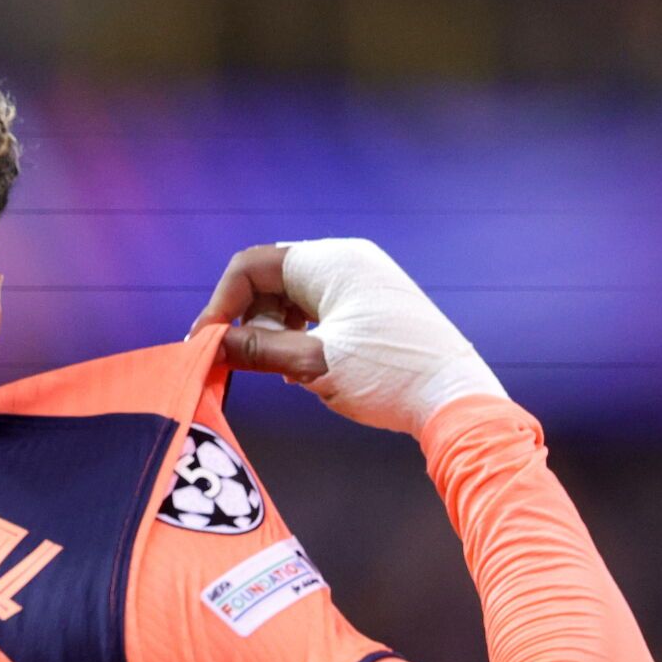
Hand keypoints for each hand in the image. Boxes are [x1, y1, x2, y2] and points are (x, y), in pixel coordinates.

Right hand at [189, 239, 506, 435]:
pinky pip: (314, 313)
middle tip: (238, 362)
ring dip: (270, 333)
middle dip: (247, 321)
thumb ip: (254, 349)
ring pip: (289, 299)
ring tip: (279, 371)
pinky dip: (295, 337)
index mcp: (333, 261)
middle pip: (269, 281)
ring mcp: (361, 283)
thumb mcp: (311, 363)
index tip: (205, 342)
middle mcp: (347, 262)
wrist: (456, 399)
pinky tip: (301, 369)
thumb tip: (209, 344)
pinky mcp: (369, 308)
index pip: (252, 266)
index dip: (221, 304)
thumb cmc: (387, 376)